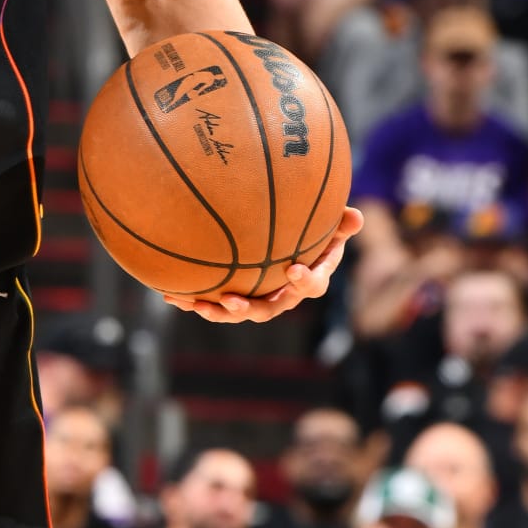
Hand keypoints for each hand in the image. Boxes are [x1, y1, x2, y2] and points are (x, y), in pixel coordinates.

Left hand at [162, 208, 361, 324]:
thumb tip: (356, 215)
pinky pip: (215, 303)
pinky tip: (171, 295)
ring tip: (197, 305)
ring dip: (218, 311)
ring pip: (238, 312)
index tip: (293, 270)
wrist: (286, 245)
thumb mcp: (329, 226)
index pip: (311, 286)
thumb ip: (340, 223)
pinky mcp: (235, 297)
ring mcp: (258, 299)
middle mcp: (281, 296)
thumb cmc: (310, 233)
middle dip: (249, 308)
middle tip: (233, 302)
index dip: (305, 281)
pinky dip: (194, 300)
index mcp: (307, 280)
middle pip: (268, 309)